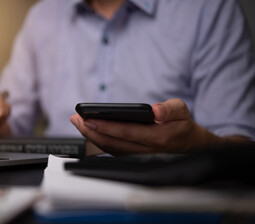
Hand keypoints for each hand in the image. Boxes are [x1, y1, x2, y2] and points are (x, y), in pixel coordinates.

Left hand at [70, 98, 224, 153]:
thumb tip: (156, 111)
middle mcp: (147, 151)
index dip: (106, 127)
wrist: (191, 146)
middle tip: (76, 119)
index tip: (89, 119)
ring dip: (92, 137)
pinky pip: (114, 151)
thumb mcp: (183, 111)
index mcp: (159, 138)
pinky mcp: (135, 156)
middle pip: (114, 143)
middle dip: (92, 131)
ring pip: (112, 149)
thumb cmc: (183, 126)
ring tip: (78, 123)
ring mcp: (140, 156)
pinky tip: (90, 131)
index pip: (127, 132)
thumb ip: (170, 110)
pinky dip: (100, 142)